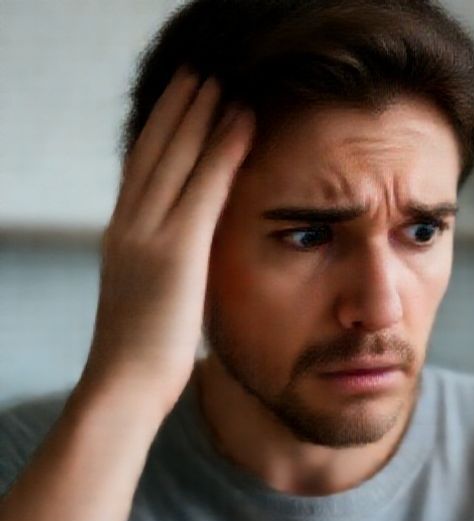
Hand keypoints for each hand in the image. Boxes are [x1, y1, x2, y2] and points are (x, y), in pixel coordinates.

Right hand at [79, 67, 253, 411]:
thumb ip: (165, 268)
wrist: (125, 386)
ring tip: (223, 82)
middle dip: (179, 109)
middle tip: (200, 74)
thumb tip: (185, 258)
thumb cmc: (143, 355)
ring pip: (178, 159)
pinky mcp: (175, 251)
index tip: (182, 102)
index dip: (162, 131)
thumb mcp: (152, 297)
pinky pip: (205, 188)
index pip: (143, 170)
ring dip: (202, 115)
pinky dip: (224, 151)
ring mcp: (148, 235)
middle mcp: (129, 225)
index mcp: (123, 237)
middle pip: (155, 151)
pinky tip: (243, 123)